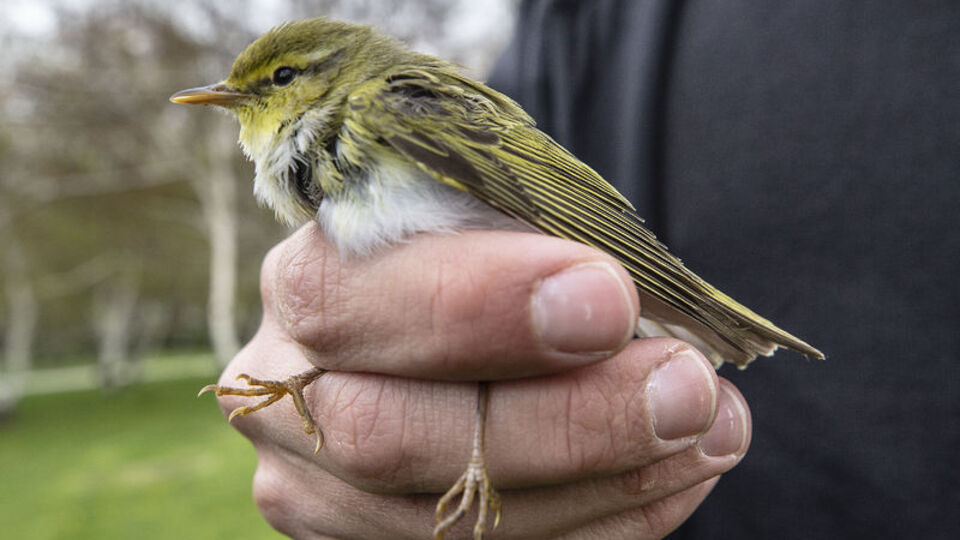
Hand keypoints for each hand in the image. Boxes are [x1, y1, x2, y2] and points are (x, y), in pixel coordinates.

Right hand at [215, 223, 751, 538]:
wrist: (457, 333)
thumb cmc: (484, 259)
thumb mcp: (496, 224)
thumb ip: (534, 253)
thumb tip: (643, 324)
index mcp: (305, 284)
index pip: (346, 298)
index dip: (473, 304)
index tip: (605, 297)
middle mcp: (288, 396)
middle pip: (387, 433)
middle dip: (558, 418)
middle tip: (684, 386)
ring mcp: (318, 490)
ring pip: (442, 522)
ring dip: (601, 480)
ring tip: (708, 427)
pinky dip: (600, 523)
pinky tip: (675, 475)